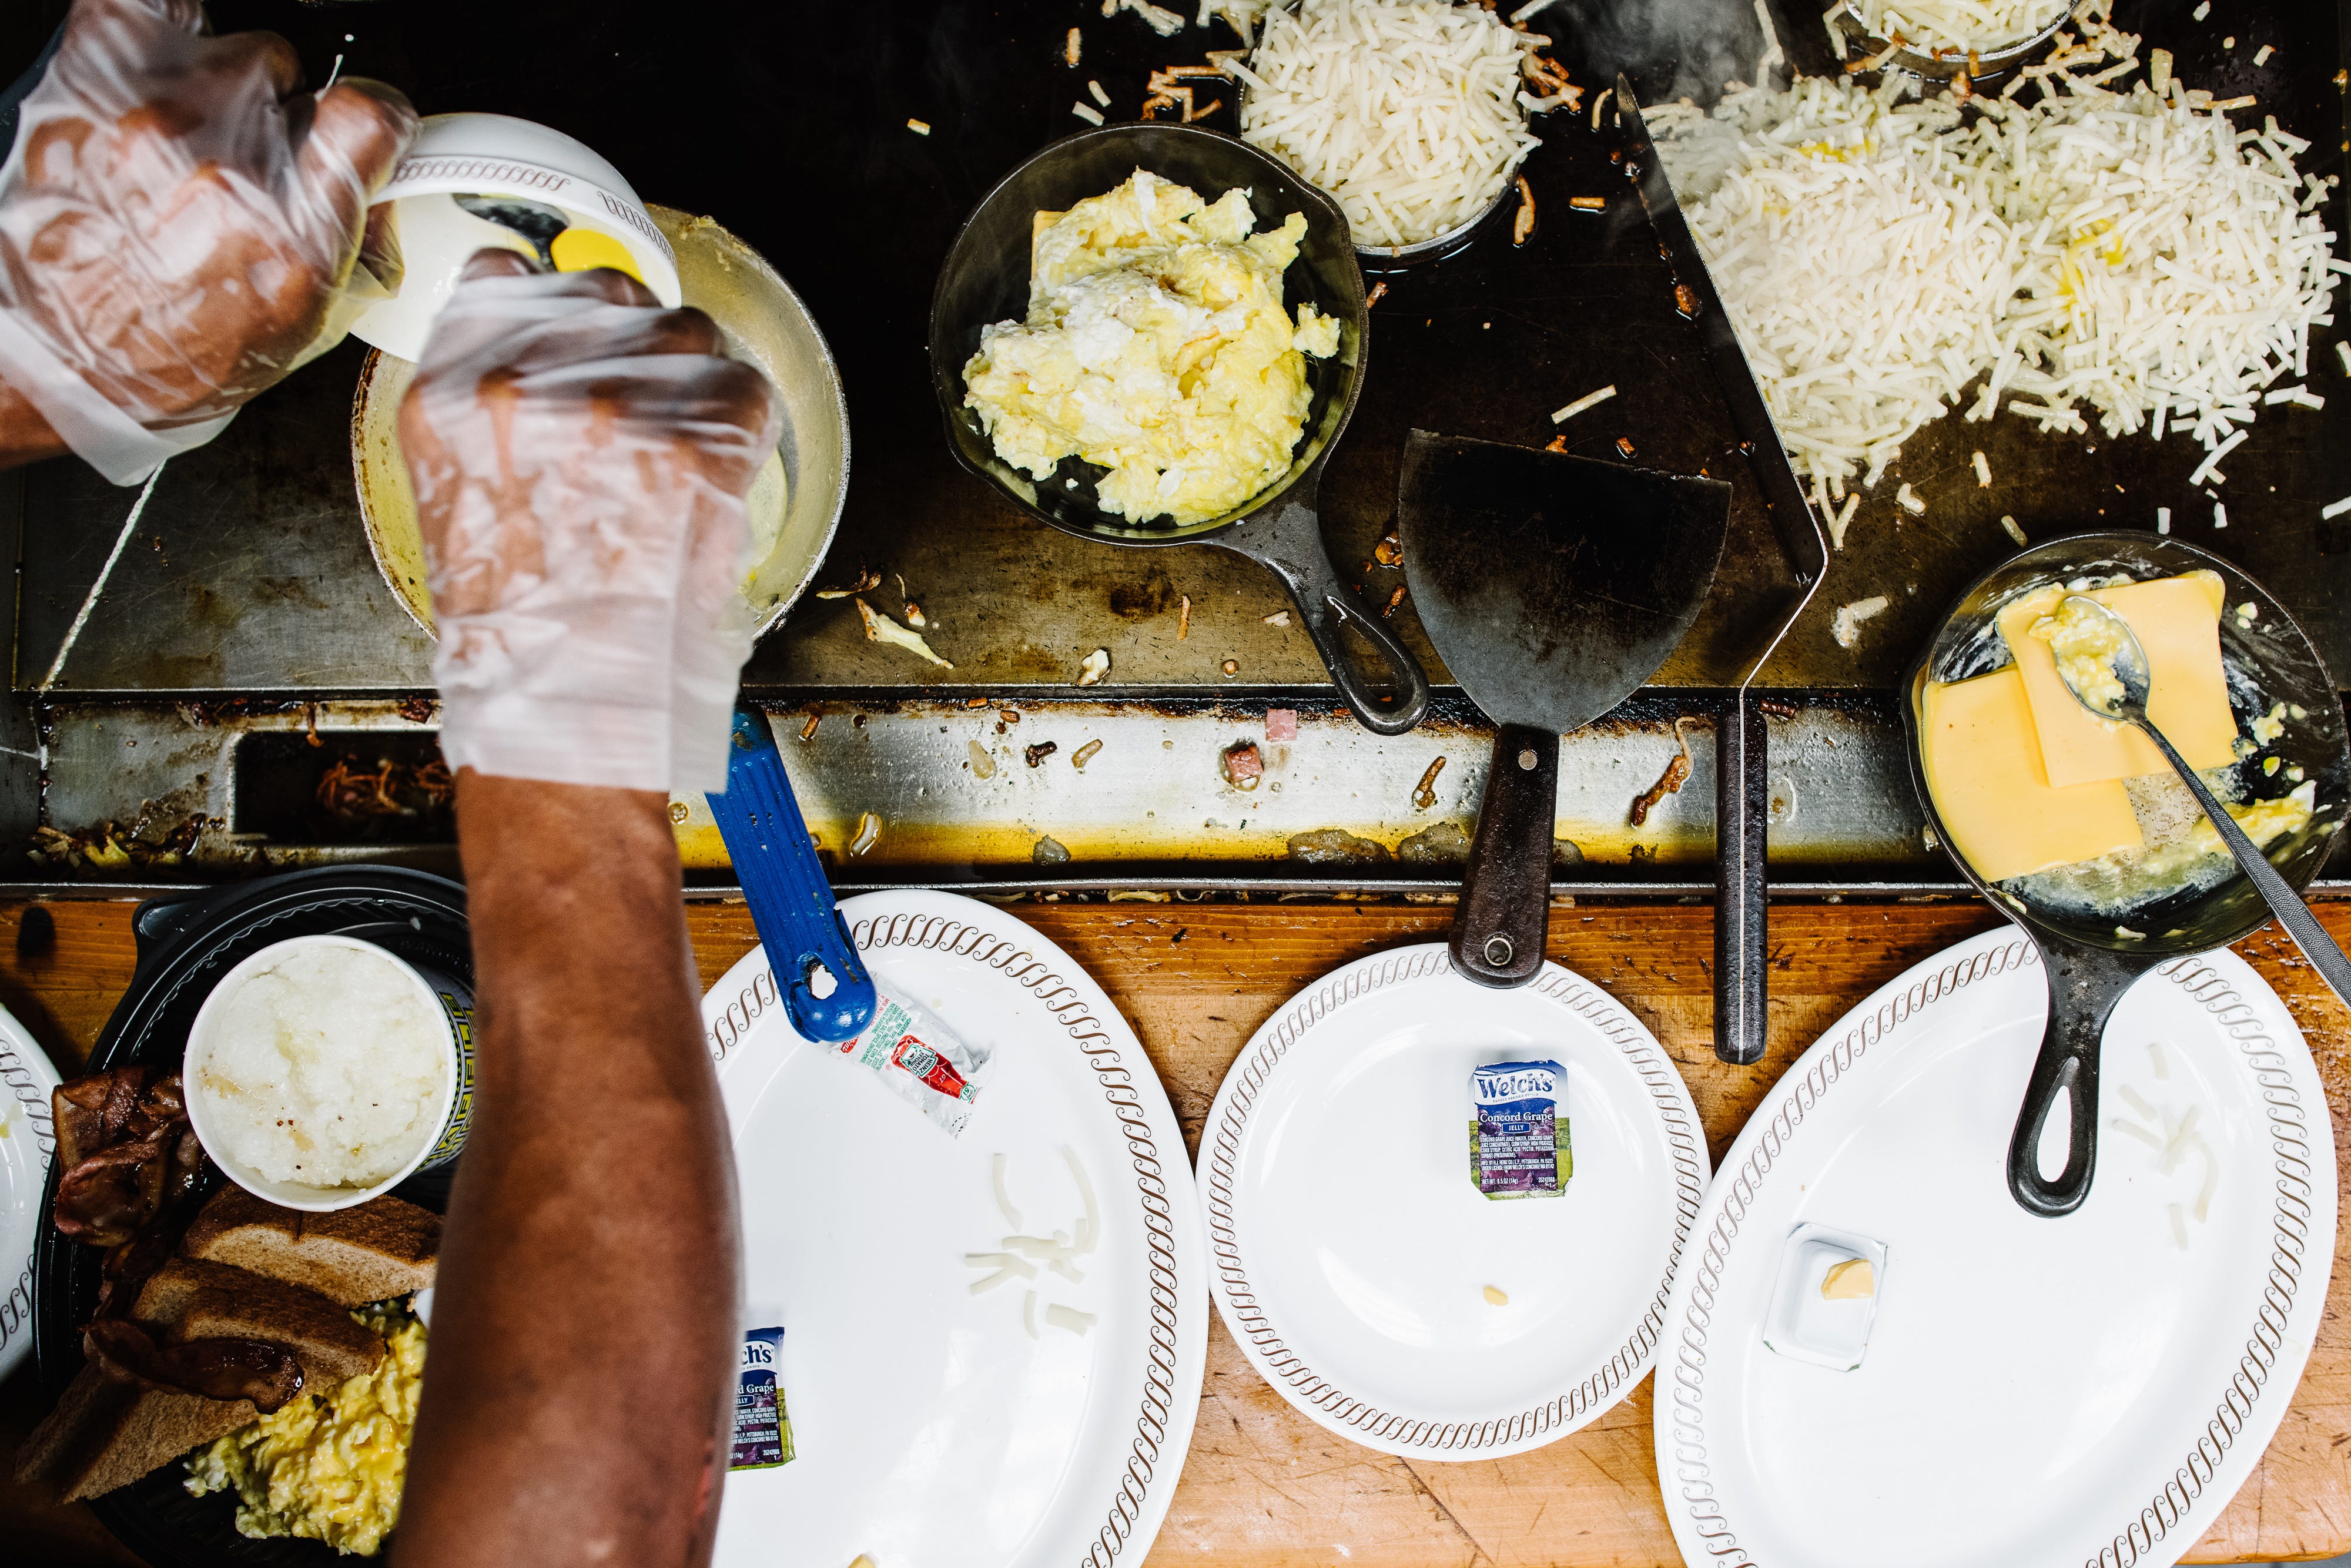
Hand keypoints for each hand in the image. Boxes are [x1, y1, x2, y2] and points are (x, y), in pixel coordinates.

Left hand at [0, 0, 415, 481]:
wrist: (51, 359)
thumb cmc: (165, 354)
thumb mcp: (300, 326)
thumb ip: (351, 239)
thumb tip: (377, 181)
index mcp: (289, 236)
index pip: (370, 115)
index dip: (374, 122)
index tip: (361, 135)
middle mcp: (220, 169)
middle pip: (291, 76)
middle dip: (280, 116)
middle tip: (253, 163)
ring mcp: (147, 116)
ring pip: (228, 41)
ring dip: (222, 81)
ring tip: (196, 134)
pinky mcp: (84, 82)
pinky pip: (146, 7)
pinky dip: (164, 27)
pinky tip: (160, 74)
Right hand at [400, 250, 777, 794]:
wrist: (570, 691)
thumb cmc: (520, 616)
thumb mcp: (458, 489)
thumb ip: (494, 404)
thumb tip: (555, 359)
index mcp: (451, 387)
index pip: (507, 275)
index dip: (556, 306)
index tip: (578, 337)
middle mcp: (525, 378)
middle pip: (610, 289)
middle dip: (633, 341)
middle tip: (642, 415)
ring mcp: (613, 402)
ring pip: (685, 330)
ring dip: (691, 381)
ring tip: (677, 454)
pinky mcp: (690, 437)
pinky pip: (743, 387)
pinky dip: (741, 426)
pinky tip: (714, 474)